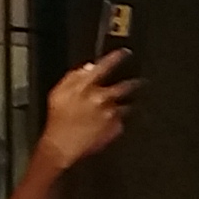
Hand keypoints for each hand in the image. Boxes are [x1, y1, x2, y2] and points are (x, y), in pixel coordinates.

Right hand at [39, 50, 140, 170]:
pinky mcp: (117, 127)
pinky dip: (118, 119)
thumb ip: (74, 77)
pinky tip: (108, 122)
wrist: (62, 146)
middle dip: (135, 83)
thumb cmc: (58, 120)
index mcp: (86, 86)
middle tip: (141, 81)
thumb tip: (89, 67)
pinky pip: (122, 120)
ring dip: (127, 103)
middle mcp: (102, 98)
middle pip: (125, 86)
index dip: (117, 57)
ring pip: (127, 104)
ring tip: (126, 104)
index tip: (126, 53)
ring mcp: (112, 114)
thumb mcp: (58, 93)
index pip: (105, 66)